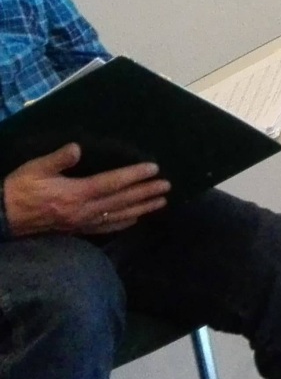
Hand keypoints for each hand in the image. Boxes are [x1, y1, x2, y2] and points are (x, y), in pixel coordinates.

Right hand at [2, 144, 169, 237]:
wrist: (2, 218)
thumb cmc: (19, 189)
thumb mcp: (35, 169)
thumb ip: (58, 159)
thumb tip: (77, 148)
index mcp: (75, 193)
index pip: (112, 183)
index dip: (134, 176)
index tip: (153, 169)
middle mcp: (82, 210)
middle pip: (121, 201)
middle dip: (145, 193)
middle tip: (167, 186)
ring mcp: (80, 222)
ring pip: (118, 216)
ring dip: (141, 208)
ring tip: (161, 202)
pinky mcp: (75, 230)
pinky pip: (104, 227)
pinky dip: (122, 223)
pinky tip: (134, 219)